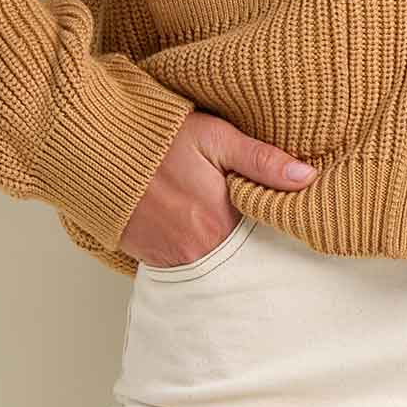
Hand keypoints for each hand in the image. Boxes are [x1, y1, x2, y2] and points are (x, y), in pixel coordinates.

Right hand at [119, 111, 316, 268]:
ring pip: (215, 267)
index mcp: (221, 223)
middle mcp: (198, 252)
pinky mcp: (151, 260)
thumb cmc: (159, 139)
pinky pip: (186, 268)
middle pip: (242, 261)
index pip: (267, 241)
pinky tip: (202, 234)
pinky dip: (199, 256)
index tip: (294, 220)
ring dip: (228, 253)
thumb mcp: (216, 138)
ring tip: (233, 230)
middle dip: (255, 247)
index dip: (280, 230)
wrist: (97, 149)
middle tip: (263, 229)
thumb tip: (308, 178)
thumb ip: (262, 161)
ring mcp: (172, 261)